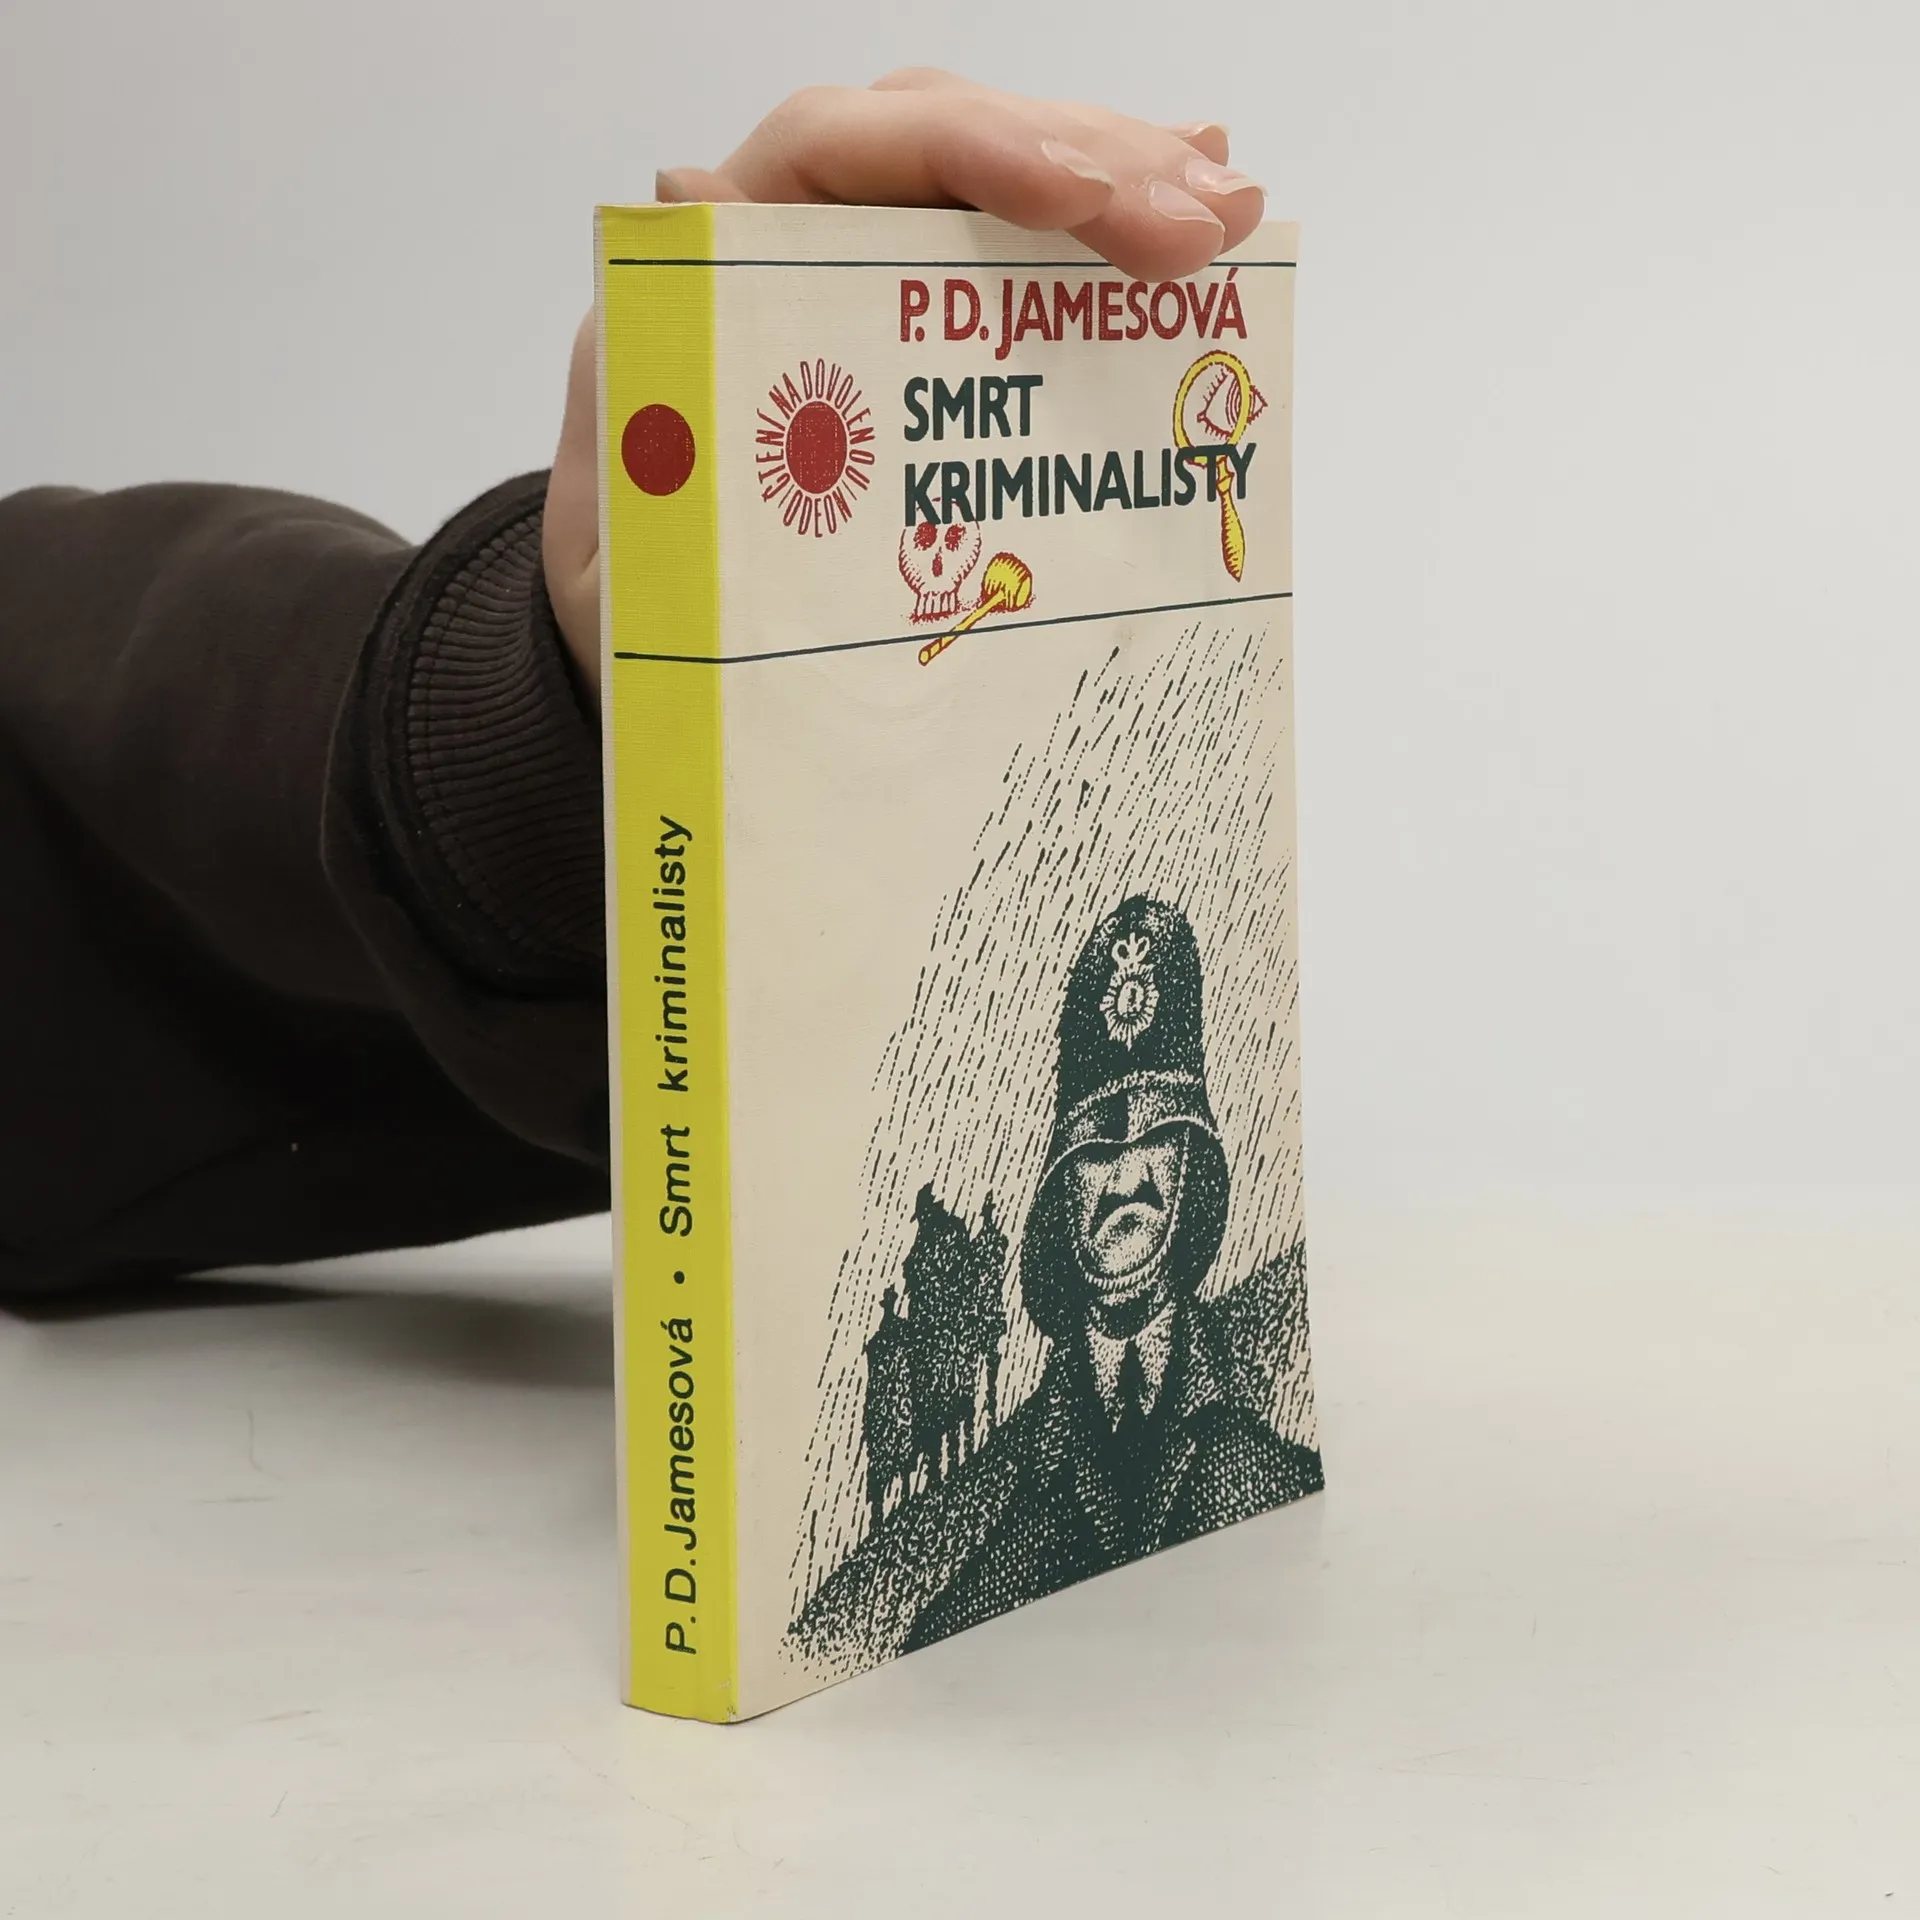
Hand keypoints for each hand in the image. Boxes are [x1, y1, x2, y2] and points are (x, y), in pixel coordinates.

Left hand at [543, 70, 1264, 690]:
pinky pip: (1009, 268)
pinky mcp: (911, 347)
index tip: (1084, 195)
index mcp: (708, 278)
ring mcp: (858, 292)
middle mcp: (786, 256)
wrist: (638, 647)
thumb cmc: (638, 591)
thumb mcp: (634, 515)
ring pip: (996, 194)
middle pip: (947, 148)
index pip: (841, 147)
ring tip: (1228, 209)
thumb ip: (650, 376)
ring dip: (1121, 187)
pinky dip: (1098, 245)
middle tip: (1207, 219)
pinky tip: (1183, 220)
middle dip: (1088, 163)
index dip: (969, 148)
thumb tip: (680, 192)